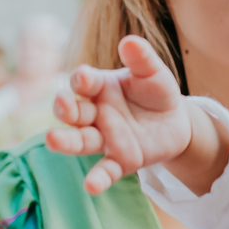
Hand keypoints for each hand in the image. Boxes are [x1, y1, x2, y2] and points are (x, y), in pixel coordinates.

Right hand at [47, 36, 192, 194]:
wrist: (175, 122)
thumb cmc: (156, 92)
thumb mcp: (154, 74)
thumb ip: (142, 59)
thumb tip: (130, 41)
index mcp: (101, 87)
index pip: (84, 82)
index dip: (82, 80)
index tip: (84, 78)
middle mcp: (96, 113)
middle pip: (74, 112)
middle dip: (65, 108)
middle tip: (63, 106)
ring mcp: (105, 138)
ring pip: (80, 140)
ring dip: (66, 141)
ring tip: (52, 140)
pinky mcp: (120, 161)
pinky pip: (105, 170)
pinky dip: (97, 178)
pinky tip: (91, 186)